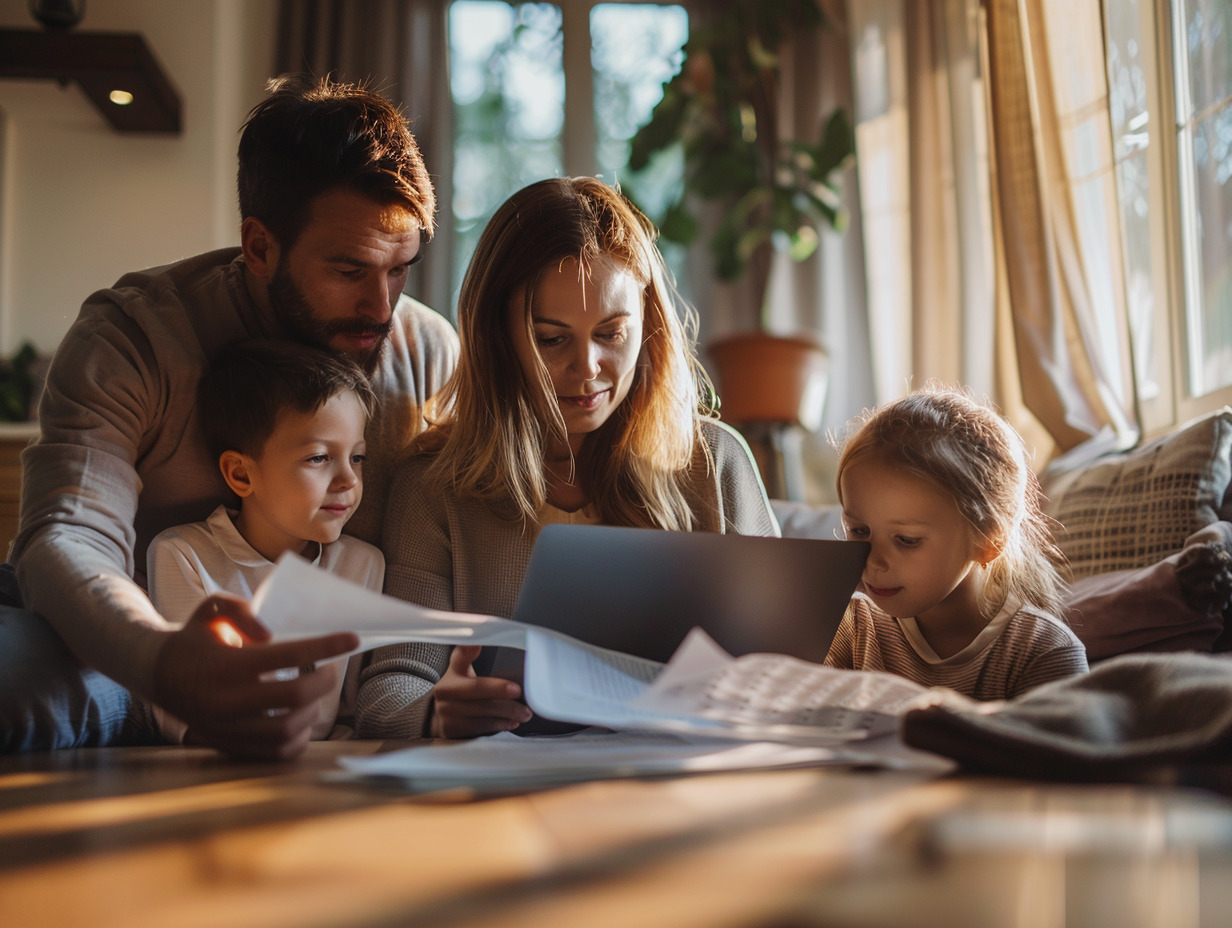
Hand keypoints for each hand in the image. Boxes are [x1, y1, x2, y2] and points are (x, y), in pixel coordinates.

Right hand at [151, 593, 358, 759]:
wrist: (156, 675)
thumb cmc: (193, 638)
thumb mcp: (212, 610)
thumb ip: (243, 610)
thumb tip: (272, 634)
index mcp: (228, 665)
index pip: (290, 654)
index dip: (327, 646)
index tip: (353, 639)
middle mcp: (229, 701)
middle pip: (297, 695)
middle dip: (325, 680)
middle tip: (331, 670)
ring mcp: (230, 728)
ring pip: (290, 728)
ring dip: (313, 710)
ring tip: (312, 694)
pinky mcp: (231, 746)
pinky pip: (277, 751)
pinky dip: (298, 736)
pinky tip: (300, 717)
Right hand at [428, 645, 533, 738]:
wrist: (437, 717)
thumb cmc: (459, 690)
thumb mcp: (462, 671)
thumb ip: (471, 655)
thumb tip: (484, 637)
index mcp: (453, 671)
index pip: (461, 656)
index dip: (469, 649)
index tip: (480, 644)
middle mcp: (445, 690)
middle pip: (476, 689)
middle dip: (501, 691)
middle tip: (521, 692)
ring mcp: (446, 712)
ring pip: (482, 712)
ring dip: (507, 713)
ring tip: (525, 713)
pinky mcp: (452, 730)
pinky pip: (481, 728)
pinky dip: (500, 725)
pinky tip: (512, 722)